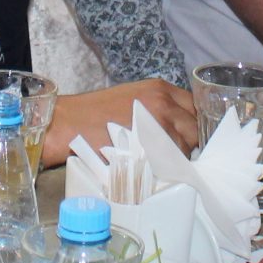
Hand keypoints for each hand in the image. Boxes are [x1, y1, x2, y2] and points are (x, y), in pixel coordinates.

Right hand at [42, 78, 197, 165]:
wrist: (67, 124)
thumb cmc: (94, 114)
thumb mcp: (132, 99)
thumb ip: (158, 108)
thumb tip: (178, 128)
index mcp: (159, 89)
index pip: (195, 107)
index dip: (194, 125)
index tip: (190, 137)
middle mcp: (163, 104)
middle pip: (194, 128)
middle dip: (190, 143)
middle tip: (176, 156)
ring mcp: (157, 126)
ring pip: (185, 148)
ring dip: (179, 159)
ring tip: (162, 166)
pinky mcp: (148, 148)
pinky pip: (171, 163)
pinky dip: (168, 170)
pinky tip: (156, 173)